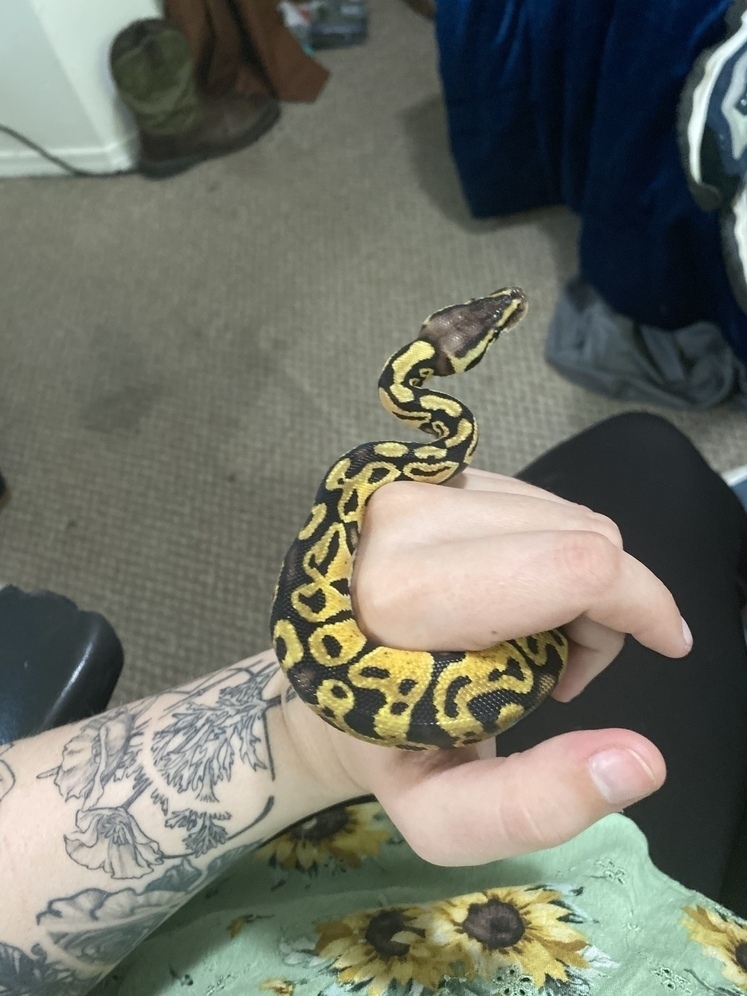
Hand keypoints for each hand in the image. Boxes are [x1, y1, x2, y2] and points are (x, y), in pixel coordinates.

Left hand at [279, 468, 691, 865]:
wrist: (307, 688)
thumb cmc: (377, 751)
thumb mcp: (442, 814)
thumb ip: (535, 806)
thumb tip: (641, 761)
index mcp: (405, 599)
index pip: (573, 564)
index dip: (642, 603)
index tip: (666, 644)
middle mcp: (401, 520)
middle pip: (580, 533)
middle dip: (608, 604)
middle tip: (563, 671)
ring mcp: (405, 485)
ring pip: (560, 511)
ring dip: (577, 577)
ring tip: (530, 642)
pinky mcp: (415, 473)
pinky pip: (528, 498)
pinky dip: (546, 550)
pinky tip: (512, 599)